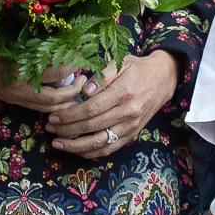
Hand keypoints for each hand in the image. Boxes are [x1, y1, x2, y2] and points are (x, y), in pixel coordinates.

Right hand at [0, 35, 87, 112]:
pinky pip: (37, 106)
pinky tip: (59, 88)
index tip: (88, 52)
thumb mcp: (4, 31)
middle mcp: (17, 88)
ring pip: (48, 107)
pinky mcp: (9, 99)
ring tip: (78, 83)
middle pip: (58, 99)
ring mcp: (12, 96)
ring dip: (66, 99)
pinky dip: (52, 101)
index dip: (76, 63)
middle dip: (77, 90)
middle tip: (88, 75)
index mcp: (17, 68)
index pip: (58, 71)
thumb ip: (30, 34)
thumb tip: (63, 30)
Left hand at [46, 50, 178, 158]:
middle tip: (50, 127)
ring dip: (76, 146)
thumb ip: (102, 76)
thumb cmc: (137, 68)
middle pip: (92, 127)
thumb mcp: (120, 62)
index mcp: (124, 92)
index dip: (70, 115)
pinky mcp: (132, 134)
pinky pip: (110, 148)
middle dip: (67, 129)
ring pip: (100, 142)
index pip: (91, 108)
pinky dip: (92, 152)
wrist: (163, 79)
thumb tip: (84, 90)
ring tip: (57, 143)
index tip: (54, 115)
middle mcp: (128, 112)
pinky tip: (76, 150)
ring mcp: (131, 126)